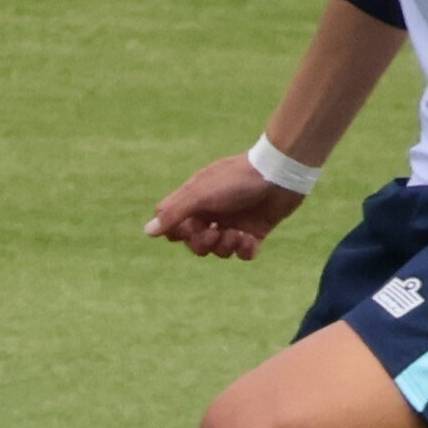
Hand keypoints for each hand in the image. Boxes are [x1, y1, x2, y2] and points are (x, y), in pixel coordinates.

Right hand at [144, 153, 307, 260]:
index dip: (178, 234)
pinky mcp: (255, 231)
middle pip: (196, 243)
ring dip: (227, 247)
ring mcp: (235, 222)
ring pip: (220, 250)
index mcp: (196, 201)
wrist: (279, 173)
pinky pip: (244, 253)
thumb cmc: (237, 179)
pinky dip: (246, 250)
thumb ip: (174, 213)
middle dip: (204, 244)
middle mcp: (213, 213)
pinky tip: (250, 239)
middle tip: (217, 233)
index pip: (175, 227)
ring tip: (238, 234)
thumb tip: (147, 231)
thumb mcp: (201, 195)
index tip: (187, 228)